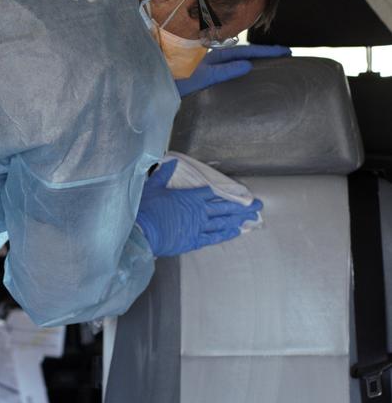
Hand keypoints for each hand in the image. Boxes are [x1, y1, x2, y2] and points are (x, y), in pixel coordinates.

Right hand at [136, 160, 262, 256]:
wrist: (143, 231)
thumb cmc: (147, 208)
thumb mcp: (153, 187)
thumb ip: (164, 175)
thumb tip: (171, 162)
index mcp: (190, 197)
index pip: (213, 193)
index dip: (228, 192)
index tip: (241, 193)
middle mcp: (199, 211)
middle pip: (224, 207)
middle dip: (242, 206)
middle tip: (258, 206)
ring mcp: (199, 227)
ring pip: (223, 222)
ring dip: (238, 220)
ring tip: (252, 218)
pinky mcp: (194, 240)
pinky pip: (214, 237)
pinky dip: (226, 234)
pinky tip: (236, 232)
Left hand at [174, 44, 290, 97]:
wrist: (154, 83)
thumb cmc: (174, 79)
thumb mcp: (202, 76)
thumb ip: (224, 71)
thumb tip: (248, 65)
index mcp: (215, 56)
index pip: (247, 52)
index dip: (267, 52)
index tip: (286, 52)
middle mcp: (212, 59)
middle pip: (244, 53)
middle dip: (264, 54)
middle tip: (285, 54)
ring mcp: (207, 66)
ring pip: (235, 60)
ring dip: (253, 60)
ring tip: (271, 62)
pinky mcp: (201, 76)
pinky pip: (226, 69)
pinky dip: (239, 68)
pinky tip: (246, 73)